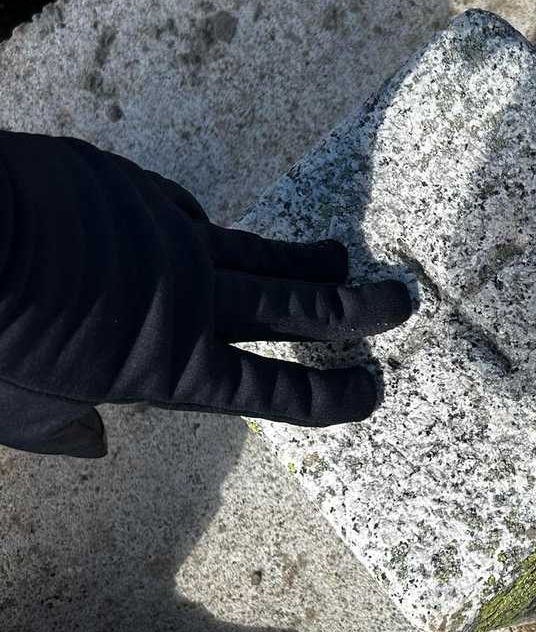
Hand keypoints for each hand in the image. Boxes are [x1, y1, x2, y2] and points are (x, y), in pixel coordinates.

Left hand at [0, 134, 410, 457]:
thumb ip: (57, 429)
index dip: (329, 395)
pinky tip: (197, 229)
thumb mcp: (12, 405)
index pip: (272, 389)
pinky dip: (197, 229)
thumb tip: (91, 440)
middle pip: (293, 309)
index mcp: (170, 366)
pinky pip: (180, 213)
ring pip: (256, 253)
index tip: (372, 392)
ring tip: (341, 260)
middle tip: (401, 302)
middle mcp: (189, 300)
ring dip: (302, 262)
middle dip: (354, 310)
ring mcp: (169, 236)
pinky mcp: (136, 191)